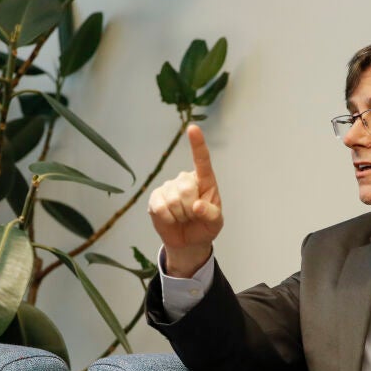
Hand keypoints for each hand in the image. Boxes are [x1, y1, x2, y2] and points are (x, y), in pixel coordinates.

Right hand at [147, 124, 222, 276]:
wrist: (187, 242)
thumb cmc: (204, 226)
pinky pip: (160, 208)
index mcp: (205, 181)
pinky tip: (171, 219)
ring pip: (172, 201)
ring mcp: (168, 187)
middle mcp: (185, 180)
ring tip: (183, 218)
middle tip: (192, 216)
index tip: (192, 128)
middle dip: (190, 208)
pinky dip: (167, 219)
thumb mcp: (215, 223)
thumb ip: (211, 214)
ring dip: (180, 216)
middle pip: (186, 189)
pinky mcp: (155, 198)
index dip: (197, 144)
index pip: (202, 160)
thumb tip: (196, 206)